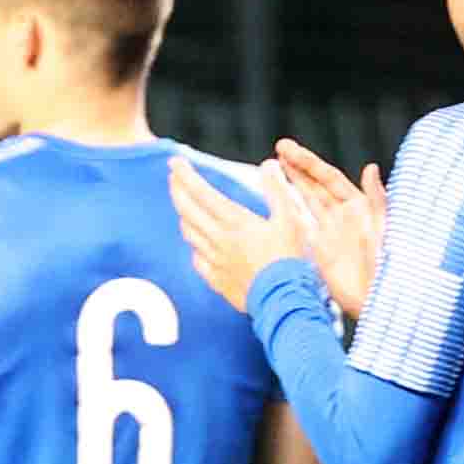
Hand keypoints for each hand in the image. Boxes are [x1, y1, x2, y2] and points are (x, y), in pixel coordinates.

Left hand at [171, 155, 300, 312]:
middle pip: (187, 211)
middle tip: (173, 177)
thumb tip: (268, 165)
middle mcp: (219, 240)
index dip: (186, 175)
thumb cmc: (290, 259)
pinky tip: (198, 243)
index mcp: (236, 222)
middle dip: (177, 190)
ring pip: (189, 234)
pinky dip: (194, 245)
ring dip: (183, 215)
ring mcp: (215, 261)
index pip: (202, 193)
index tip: (175, 162)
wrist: (285, 301)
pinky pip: (197, 259)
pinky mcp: (217, 280)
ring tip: (184, 205)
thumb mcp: (290, 219)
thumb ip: (277, 190)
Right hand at [268, 140, 386, 321]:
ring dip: (294, 183)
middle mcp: (344, 216)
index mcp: (360, 207)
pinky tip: (279, 199)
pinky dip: (291, 212)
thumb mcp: (385, 228)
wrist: (380, 299)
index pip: (329, 178)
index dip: (309, 162)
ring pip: (308, 201)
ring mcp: (331, 232)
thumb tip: (370, 167)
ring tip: (275, 165)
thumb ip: (377, 199)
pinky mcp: (321, 250)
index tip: (289, 149)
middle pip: (316, 185)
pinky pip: (303, 226)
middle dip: (298, 167)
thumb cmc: (390, 265)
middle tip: (279, 148)